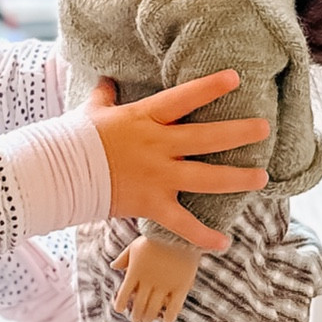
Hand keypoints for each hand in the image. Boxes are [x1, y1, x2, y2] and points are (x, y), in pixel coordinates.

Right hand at [83, 74, 267, 251]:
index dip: (210, 87)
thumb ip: (104, 97)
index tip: (236, 78)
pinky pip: (182, 223)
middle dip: (239, 133)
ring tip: (262, 178)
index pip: (183, 98)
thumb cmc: (73, 140)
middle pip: (206, 137)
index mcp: (144, 118)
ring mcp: (157, 175)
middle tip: (265, 129)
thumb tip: (105, 81)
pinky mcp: (151, 203)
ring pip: (205, 177)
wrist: (56, 173)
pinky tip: (224, 243)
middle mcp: (157, 145)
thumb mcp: (91, 113)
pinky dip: (203, 236)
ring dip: (236, 179)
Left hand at [111, 235, 199, 321]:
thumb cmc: (157, 237)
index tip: (120, 309)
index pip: (123, 295)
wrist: (180, 231)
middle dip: (136, 315)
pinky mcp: (181, 286)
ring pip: (153, 309)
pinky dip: (169, 317)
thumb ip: (124, 258)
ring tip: (147, 320)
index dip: (120, 304)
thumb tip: (113, 266)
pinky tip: (167, 321)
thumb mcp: (136, 245)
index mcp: (135, 272)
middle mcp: (148, 281)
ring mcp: (165, 284)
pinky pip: (174, 307)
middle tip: (136, 319)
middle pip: (139, 305)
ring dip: (148, 317)